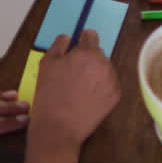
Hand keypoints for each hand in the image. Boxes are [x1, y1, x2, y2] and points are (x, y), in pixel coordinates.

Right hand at [29, 31, 120, 152]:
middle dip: (88, 58)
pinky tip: (87, 96)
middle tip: (73, 72)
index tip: (76, 48)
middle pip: (98, 53)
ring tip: (80, 87)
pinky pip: (109, 84)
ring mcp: (112, 81)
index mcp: (87, 52)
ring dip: (95, 72)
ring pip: (105, 69)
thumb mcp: (46, 63)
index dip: (82, 40)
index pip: (91, 35)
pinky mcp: (115, 97)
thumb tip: (67, 38)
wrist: (59, 127)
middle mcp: (104, 64)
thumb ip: (58, 45)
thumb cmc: (50, 94)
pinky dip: (101, 87)